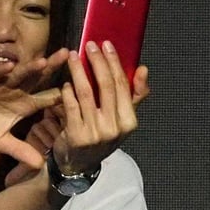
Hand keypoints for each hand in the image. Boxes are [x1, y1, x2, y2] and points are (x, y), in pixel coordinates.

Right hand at [0, 49, 68, 168]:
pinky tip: (10, 66)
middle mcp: (15, 92)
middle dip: (53, 68)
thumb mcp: (1, 143)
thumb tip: (42, 166)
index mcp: (22, 105)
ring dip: (30, 68)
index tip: (84, 89)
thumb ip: (21, 151)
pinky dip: (0, 72)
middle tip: (71, 56)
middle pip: (37, 79)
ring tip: (46, 61)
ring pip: (18, 74)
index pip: (47, 99)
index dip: (64, 95)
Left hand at [51, 40, 148, 173]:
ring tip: (74, 56)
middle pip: (106, 86)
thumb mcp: (122, 119)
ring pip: (86, 92)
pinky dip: (67, 91)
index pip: (123, 85)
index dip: (114, 62)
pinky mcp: (76, 136)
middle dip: (97, 62)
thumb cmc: (102, 135)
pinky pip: (71, 105)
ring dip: (79, 71)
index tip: (106, 44)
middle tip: (90, 45)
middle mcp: (114, 128)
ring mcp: (95, 133)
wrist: (79, 164)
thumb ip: (134, 95)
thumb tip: (143, 68)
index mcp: (129, 122)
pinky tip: (66, 81)